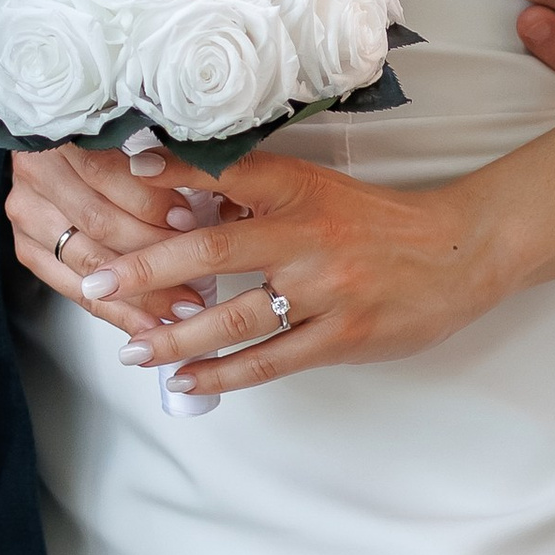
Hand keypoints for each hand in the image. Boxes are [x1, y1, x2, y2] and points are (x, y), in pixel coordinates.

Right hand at [7, 136, 196, 305]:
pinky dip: (113, 310)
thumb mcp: (129, 132)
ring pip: (87, 262)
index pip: (104, 173)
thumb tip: (208, 188)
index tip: (190, 223)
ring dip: (139, 291)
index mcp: (60, 135)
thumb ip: (158, 157)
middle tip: (196, 277)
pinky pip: (72, 289)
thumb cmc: (101, 138)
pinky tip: (144, 324)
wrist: (53, 148)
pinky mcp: (27, 248)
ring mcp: (26, 214)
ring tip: (179, 309)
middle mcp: (35, 174)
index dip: (149, 201)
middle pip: (98, 222)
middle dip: (153, 255)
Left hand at [44, 145, 504, 389]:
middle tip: (95, 284)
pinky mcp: (342, 336)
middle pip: (212, 253)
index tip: (119, 172)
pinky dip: (222, 375)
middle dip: (146, 272)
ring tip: (132, 350)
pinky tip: (185, 381)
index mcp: (298, 187)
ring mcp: (326, 289)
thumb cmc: (374, 219)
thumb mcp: (315, 189)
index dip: (171, 173)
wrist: (459, 250)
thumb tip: (174, 201)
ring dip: (175, 336)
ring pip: (234, 318)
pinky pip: (270, 361)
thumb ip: (254, 197)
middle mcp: (307, 235)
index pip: (224, 174)